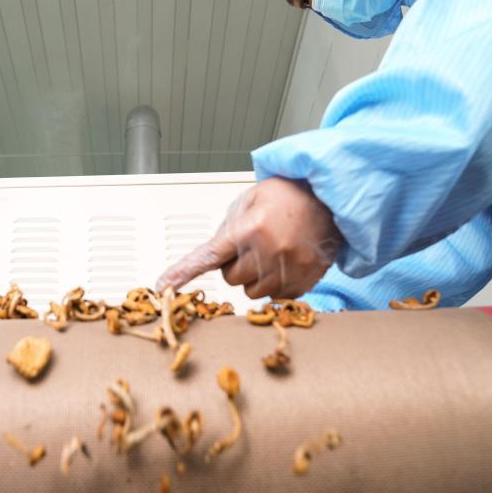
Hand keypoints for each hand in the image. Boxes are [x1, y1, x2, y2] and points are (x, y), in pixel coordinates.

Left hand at [156, 177, 341, 298]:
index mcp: (249, 228)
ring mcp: (288, 269)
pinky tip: (286, 262)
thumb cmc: (287, 195)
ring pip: (253, 292)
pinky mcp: (305, 280)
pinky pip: (277, 297)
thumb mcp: (249, 201)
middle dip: (236, 265)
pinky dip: (277, 284)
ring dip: (257, 277)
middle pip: (231, 279)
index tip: (163, 286)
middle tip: (252, 245)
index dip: (183, 273)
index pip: (208, 257)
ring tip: (272, 251)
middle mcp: (268, 251)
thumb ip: (228, 228)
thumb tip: (213, 257)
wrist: (328, 197)